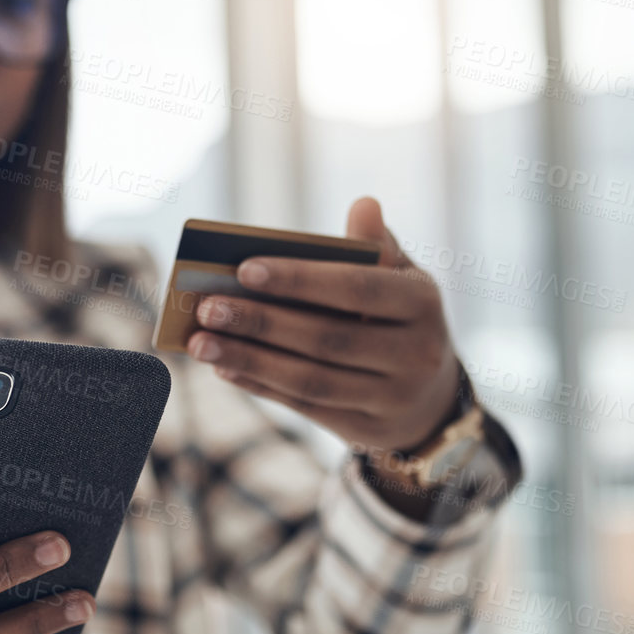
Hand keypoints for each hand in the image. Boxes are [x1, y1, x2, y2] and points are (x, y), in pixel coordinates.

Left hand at [186, 196, 461, 461]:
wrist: (433, 395)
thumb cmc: (400, 317)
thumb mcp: (400, 279)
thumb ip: (375, 247)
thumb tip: (364, 204)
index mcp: (422, 303)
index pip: (357, 288)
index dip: (301, 279)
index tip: (244, 269)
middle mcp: (415, 354)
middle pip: (326, 339)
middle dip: (261, 323)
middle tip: (208, 308)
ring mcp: (392, 398)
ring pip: (310, 380)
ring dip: (249, 360)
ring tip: (201, 342)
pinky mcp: (366, 430)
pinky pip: (304, 406)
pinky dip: (260, 385)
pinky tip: (224, 366)